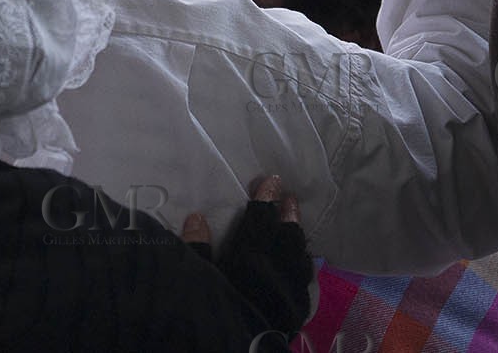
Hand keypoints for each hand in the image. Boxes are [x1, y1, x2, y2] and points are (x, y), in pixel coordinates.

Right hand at [181, 175, 311, 336]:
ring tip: (296, 226)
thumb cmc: (205, 315)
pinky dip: (302, 270)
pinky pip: (304, 287)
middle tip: (289, 197)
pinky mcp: (294, 318)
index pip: (261, 220)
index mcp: (250, 260)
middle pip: (287, 236)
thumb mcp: (193, 280)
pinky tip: (301, 267)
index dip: (265, 198)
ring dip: (297, 240)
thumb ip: (195, 249)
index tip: (269, 180)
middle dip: (288, 214)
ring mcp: (288, 297)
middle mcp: (275, 274)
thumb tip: (197, 218)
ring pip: (299, 260)